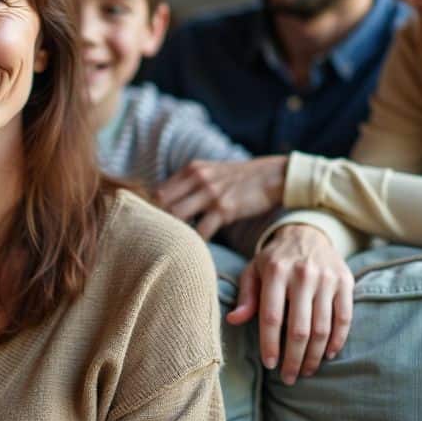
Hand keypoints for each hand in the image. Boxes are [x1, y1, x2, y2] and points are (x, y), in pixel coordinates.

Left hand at [155, 155, 287, 239]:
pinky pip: (202, 231)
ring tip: (170, 247)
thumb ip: (190, 184)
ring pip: (177, 216)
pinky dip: (195, 243)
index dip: (150, 210)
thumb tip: (167, 203)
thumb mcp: (211, 172)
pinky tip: (193, 251)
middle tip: (155, 241)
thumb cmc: (239, 179)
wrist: (273, 176)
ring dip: (173, 233)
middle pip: (162, 203)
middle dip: (156, 223)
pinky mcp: (225, 208)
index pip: (158, 191)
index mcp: (191, 169)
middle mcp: (198, 177)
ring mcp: (211, 193)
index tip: (149, 226)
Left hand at [230, 223, 353, 384]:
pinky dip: (337, 340)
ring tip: (306, 371)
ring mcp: (327, 278)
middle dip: (293, 359)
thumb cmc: (275, 259)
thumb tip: (233, 320)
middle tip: (289, 378)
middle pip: (299, 329)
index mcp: (275, 271)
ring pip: (322, 328)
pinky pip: (344, 318)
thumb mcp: (253, 271)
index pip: (271, 317)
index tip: (269, 365)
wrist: (307, 233)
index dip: (270, 345)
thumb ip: (246, 296)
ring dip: (314, 355)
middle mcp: (303, 274)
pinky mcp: (345, 282)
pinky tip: (328, 354)